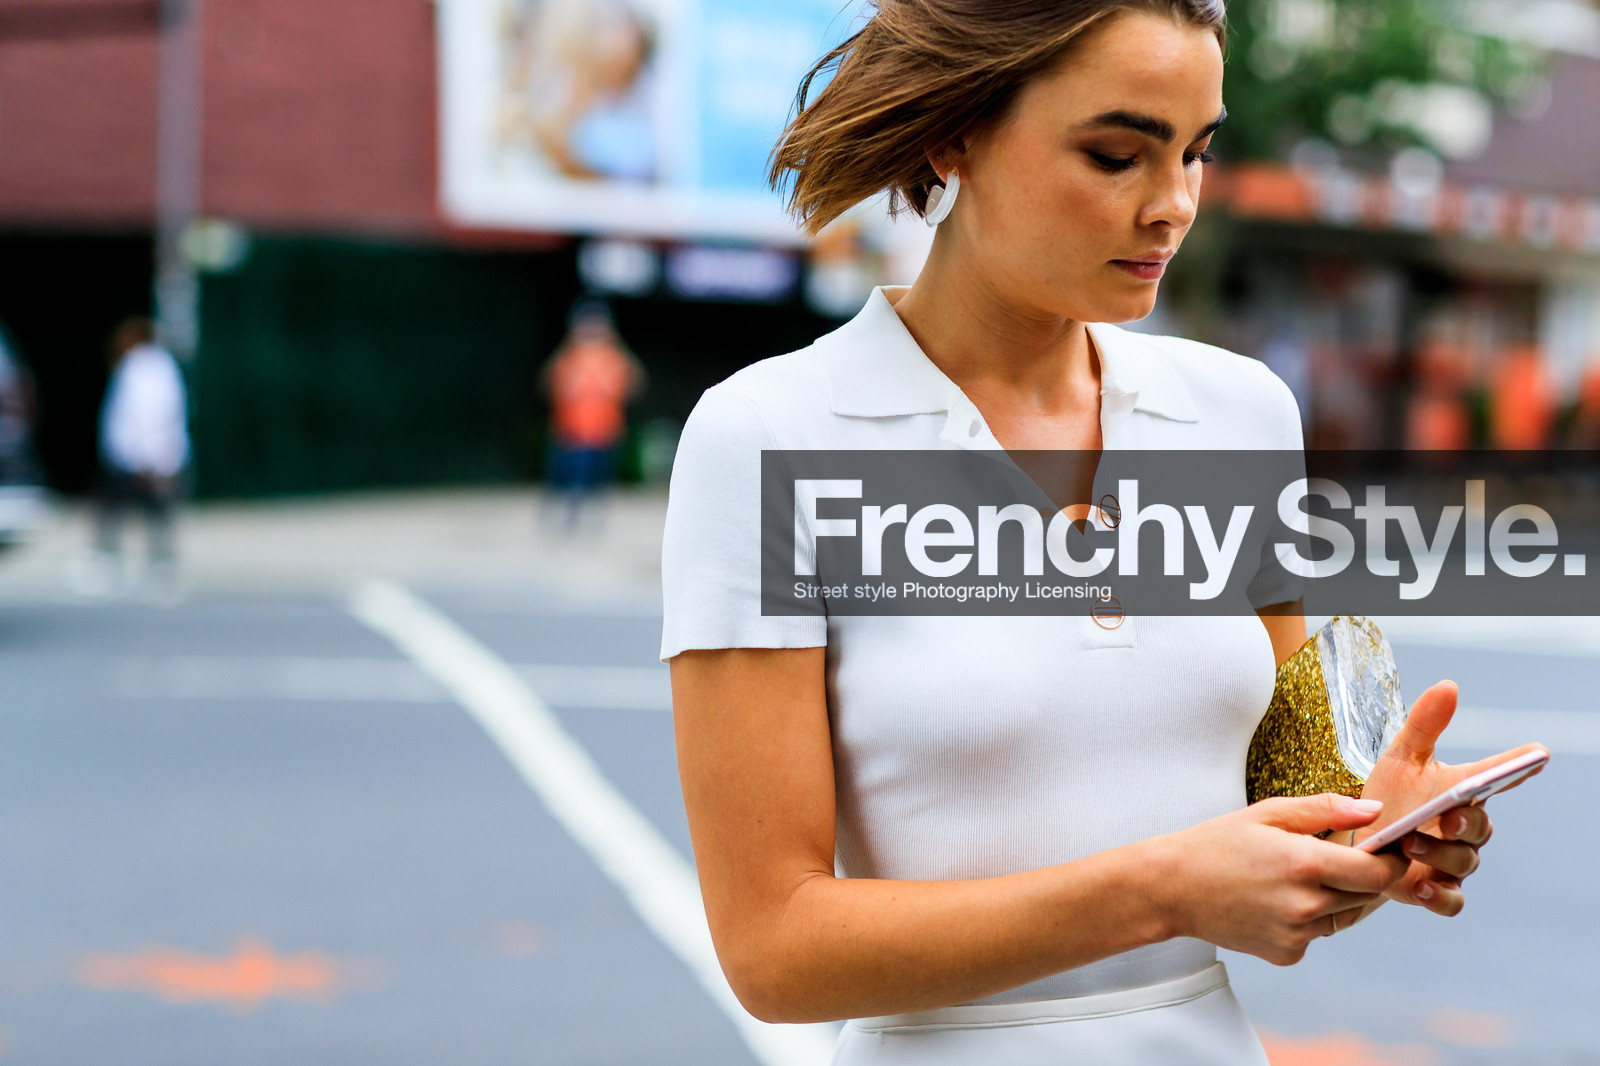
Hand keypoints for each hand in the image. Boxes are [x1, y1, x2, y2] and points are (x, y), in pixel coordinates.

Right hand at [1156, 793, 1407, 965]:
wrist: (1172, 888)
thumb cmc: (1216, 844)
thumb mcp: (1269, 813)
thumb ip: (1327, 809)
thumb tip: (1375, 811)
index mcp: (1305, 864)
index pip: (1380, 873)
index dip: (1393, 861)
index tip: (1388, 849)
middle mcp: (1306, 906)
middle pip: (1368, 896)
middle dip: (1366, 876)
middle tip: (1340, 857)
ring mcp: (1296, 934)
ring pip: (1344, 917)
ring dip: (1338, 897)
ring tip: (1300, 876)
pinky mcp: (1286, 953)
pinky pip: (1317, 935)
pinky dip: (1310, 919)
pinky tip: (1280, 899)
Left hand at [1355, 680, 1546, 915]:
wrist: (1356, 841)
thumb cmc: (1387, 796)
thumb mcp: (1400, 758)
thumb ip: (1424, 726)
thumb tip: (1448, 685)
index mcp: (1462, 791)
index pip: (1498, 777)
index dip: (1519, 766)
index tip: (1536, 753)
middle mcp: (1463, 828)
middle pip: (1481, 827)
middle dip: (1465, 821)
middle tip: (1445, 816)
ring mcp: (1452, 861)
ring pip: (1464, 862)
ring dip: (1439, 854)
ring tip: (1408, 843)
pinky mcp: (1434, 890)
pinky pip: (1451, 901)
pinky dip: (1439, 898)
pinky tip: (1420, 889)